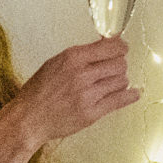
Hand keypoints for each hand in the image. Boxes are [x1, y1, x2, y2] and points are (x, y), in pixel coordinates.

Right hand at [6, 36, 138, 144]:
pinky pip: (119, 101)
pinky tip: (134, 93)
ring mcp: (88, 95)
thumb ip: (80, 54)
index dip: (120, 47)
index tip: (122, 48)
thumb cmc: (38, 91)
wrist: (29, 118)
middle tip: (115, 68)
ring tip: (111, 83)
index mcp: (72, 58)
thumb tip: (104, 44)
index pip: (110, 47)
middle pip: (119, 63)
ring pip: (121, 81)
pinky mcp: (92, 113)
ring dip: (119, 81)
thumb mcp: (55, 63)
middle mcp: (82, 74)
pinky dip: (130, 96)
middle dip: (119, 64)